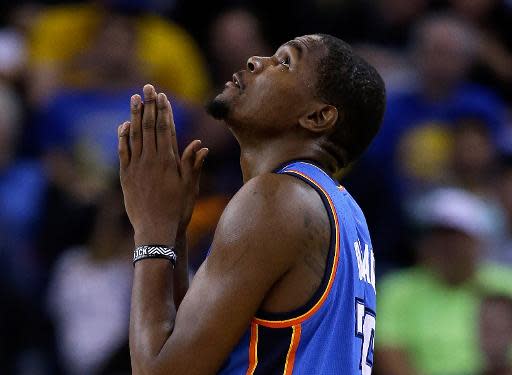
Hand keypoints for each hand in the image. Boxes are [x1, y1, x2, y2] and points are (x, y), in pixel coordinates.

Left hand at [118, 84, 206, 245]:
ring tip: (135, 98)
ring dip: (135, 115)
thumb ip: (192, 164)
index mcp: (169, 161)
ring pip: (135, 135)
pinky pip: (123, 152)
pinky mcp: (126, 176)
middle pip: (150, 127)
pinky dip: (123, 137)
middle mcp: (151, 160)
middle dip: (150, 106)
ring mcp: (136, 167)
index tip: (163, 96)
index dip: (164, 111)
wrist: (155, 231)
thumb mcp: (190, 188)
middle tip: (148, 88)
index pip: (166, 130)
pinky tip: (124, 125)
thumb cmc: (177, 210)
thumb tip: (200, 144)